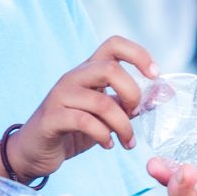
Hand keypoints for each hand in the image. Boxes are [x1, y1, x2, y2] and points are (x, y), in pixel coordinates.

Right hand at [6, 35, 156, 180]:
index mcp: (88, 71)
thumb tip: (164, 93)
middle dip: (132, 94)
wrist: (33, 151)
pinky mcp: (51, 118)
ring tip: (127, 142)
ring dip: (122, 126)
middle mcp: (73, 77)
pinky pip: (84, 122)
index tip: (154, 74)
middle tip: (135, 114)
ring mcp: (60, 96)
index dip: (138, 54)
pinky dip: (103, 136)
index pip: (114, 44)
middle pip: (110, 69)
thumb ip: (129, 104)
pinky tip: (107, 145)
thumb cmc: (72, 130)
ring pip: (101, 102)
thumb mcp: (105, 115)